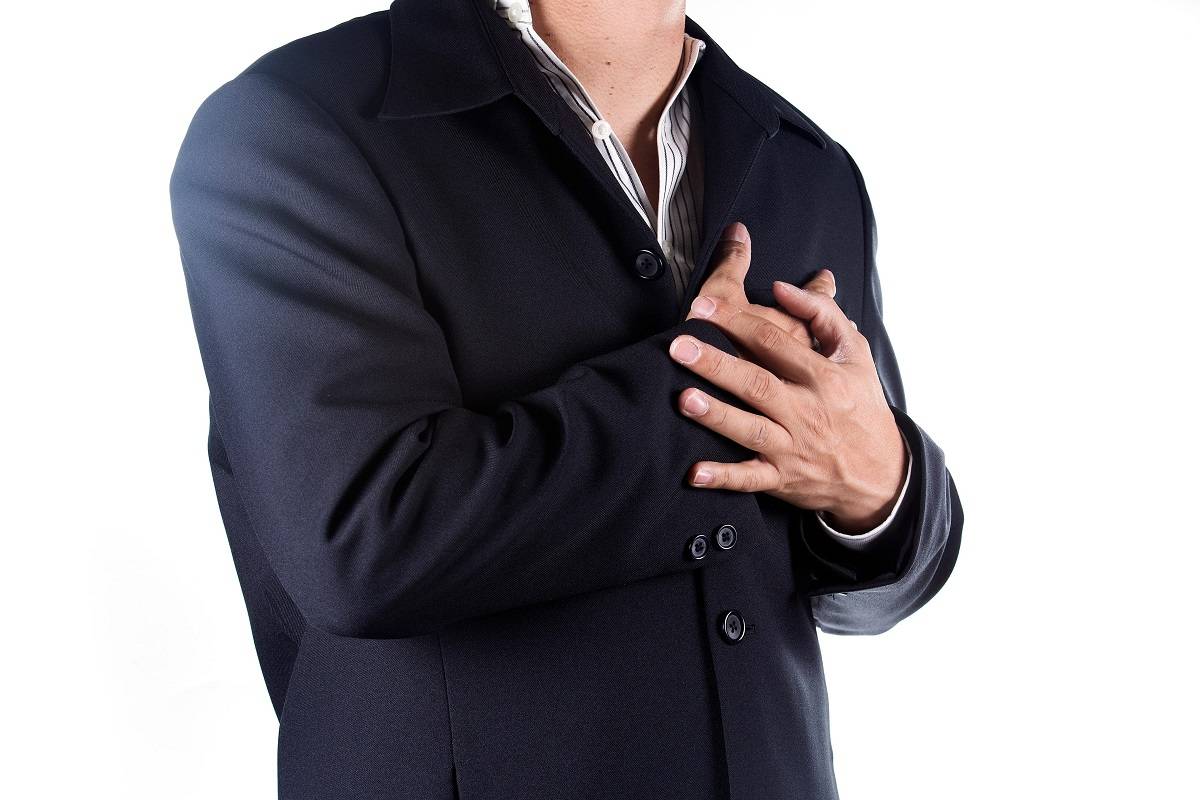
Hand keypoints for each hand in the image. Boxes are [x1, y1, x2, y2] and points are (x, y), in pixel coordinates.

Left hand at [669, 222, 905, 533]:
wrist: (882, 473)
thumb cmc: (860, 404)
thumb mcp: (855, 353)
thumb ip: (822, 313)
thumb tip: (782, 287)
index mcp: (823, 376)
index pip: (774, 342)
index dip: (737, 322)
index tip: (702, 306)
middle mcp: (806, 411)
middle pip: (756, 384)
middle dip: (716, 364)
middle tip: (680, 345)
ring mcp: (793, 447)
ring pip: (751, 430)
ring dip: (717, 416)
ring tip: (684, 398)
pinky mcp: (782, 478)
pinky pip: (750, 479)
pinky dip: (724, 477)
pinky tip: (695, 473)